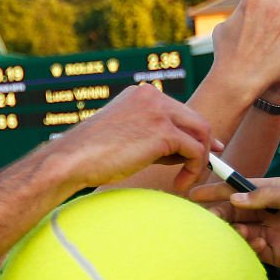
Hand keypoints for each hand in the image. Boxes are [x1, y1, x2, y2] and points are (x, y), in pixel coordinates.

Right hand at [53, 84, 214, 191]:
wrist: (72, 160)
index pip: (178, 111)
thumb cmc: (91, 155)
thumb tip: (178, 151)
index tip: (203, 149)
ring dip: (200, 159)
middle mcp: (152, 96)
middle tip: (207, 164)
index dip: (193, 131)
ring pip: (201, 133)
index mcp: (141, 94)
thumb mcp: (124, 136)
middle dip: (205, 143)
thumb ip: (150, 136)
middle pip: (195, 119)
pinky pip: (195, 150)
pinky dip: (194, 169)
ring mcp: (159, 112)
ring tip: (187, 180)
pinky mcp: (163, 132)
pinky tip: (180, 184)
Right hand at [192, 178, 279, 279]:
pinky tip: (254, 243)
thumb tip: (235, 198)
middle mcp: (273, 211)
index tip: (195, 193)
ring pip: (241, 230)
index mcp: (278, 191)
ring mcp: (274, 233)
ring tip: (232, 230)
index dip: (217, 189)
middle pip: (235, 210)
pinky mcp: (279, 255)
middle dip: (219, 212)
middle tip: (205, 217)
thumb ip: (268, 196)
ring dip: (232, 230)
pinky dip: (247, 246)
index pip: (241, 188)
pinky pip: (253, 249)